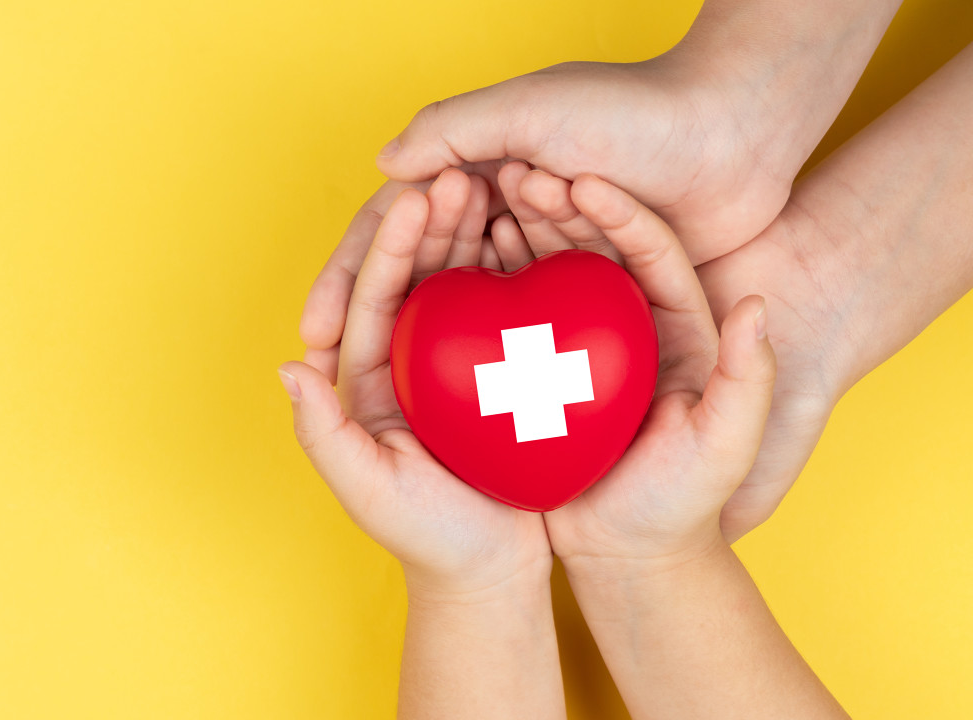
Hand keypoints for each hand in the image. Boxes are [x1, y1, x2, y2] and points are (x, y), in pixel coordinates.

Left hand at [280, 169, 549, 596]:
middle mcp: (404, 362)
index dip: (390, 248)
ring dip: (473, 233)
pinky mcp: (499, 370)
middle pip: (414, 276)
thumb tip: (291, 365)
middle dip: (431, 224)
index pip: (371, 299)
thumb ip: (324, 434)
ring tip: (499, 185)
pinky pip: (506, 308)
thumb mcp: (370, 492)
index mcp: (365, 380)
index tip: (415, 199)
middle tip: (459, 175)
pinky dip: (518, 268)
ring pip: (460, 282)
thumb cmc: (427, 538)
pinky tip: (541, 233)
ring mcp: (454, 363)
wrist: (491, 573)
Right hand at [302, 57, 791, 384]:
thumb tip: (380, 165)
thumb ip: (451, 130)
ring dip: (442, 341)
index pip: (393, 230)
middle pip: (424, 276)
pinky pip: (536, 321)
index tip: (315, 335)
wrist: (735, 135)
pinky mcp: (591, 283)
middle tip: (340, 378)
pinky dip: (508, 348)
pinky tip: (481, 386)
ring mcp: (547, 250)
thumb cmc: (632, 109)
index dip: (348, 279)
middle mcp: (504, 209)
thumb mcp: (529, 107)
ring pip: (477, 305)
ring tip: (398, 391)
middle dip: (379, 325)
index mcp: (478, 164)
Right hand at [503, 173, 776, 563]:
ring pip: (543, 272)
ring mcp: (577, 344)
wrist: (632, 559)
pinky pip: (510, 318)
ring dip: (514, 232)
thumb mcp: (728, 446)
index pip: (647, 248)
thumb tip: (758, 305)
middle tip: (513, 172)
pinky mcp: (539, 370)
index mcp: (675, 325)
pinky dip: (486, 286)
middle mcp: (624, 323)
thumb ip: (749, 380)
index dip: (615, 210)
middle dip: (552, 205)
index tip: (579, 179)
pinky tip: (454, 263)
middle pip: (589, 247)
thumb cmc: (685, 503)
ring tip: (475, 200)